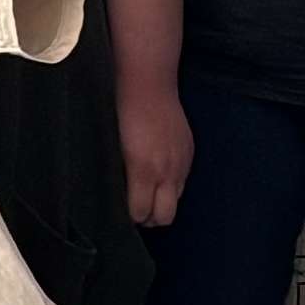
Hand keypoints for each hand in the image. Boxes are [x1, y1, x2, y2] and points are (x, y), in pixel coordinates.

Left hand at [121, 80, 195, 226]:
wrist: (149, 86)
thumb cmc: (123, 114)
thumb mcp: (115, 149)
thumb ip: (121, 176)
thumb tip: (119, 196)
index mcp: (143, 171)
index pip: (141, 213)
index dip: (131, 217)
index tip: (123, 212)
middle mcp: (166, 172)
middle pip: (164, 217)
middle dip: (150, 218)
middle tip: (137, 209)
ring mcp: (181, 163)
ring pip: (176, 200)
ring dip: (163, 202)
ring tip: (148, 192)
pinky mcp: (189, 154)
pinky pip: (183, 181)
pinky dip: (171, 184)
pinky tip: (159, 173)